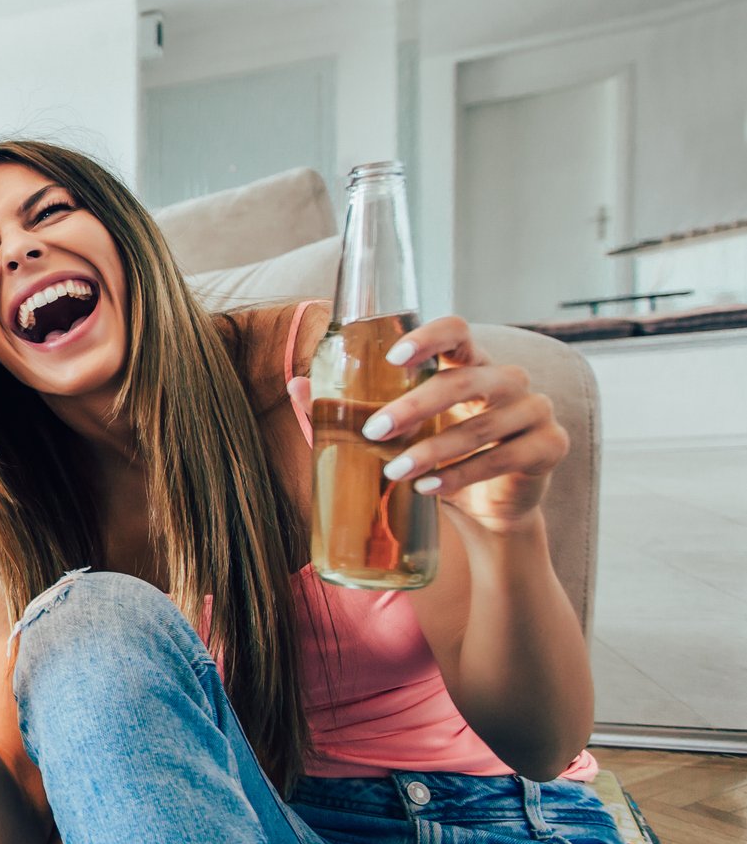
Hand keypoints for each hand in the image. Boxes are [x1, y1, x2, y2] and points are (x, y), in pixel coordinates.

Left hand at [295, 315, 568, 535]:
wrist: (485, 512)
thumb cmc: (437, 458)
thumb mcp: (397, 433)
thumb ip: (349, 406)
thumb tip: (294, 384)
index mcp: (469, 363)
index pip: (457, 330)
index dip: (429, 337)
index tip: (393, 356)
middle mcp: (507, 379)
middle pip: (464, 380)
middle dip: (415, 405)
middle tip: (373, 430)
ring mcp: (535, 410)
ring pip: (484, 423)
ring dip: (435, 449)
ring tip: (395, 472)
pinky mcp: (550, 447)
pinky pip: (507, 457)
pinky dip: (464, 474)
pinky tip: (431, 488)